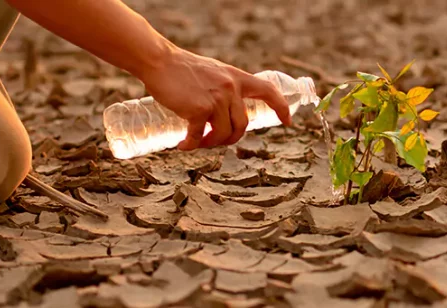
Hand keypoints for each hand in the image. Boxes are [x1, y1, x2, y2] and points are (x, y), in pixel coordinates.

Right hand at [136, 48, 291, 150]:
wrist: (160, 61)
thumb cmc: (182, 68)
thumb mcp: (214, 72)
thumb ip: (224, 86)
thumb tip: (228, 108)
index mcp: (237, 78)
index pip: (268, 91)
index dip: (280, 107)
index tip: (287, 121)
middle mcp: (230, 88)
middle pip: (242, 125)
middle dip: (230, 138)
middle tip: (213, 140)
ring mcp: (216, 99)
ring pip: (222, 133)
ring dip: (211, 143)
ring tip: (198, 143)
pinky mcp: (198, 109)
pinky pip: (198, 135)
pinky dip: (190, 144)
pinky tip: (183, 145)